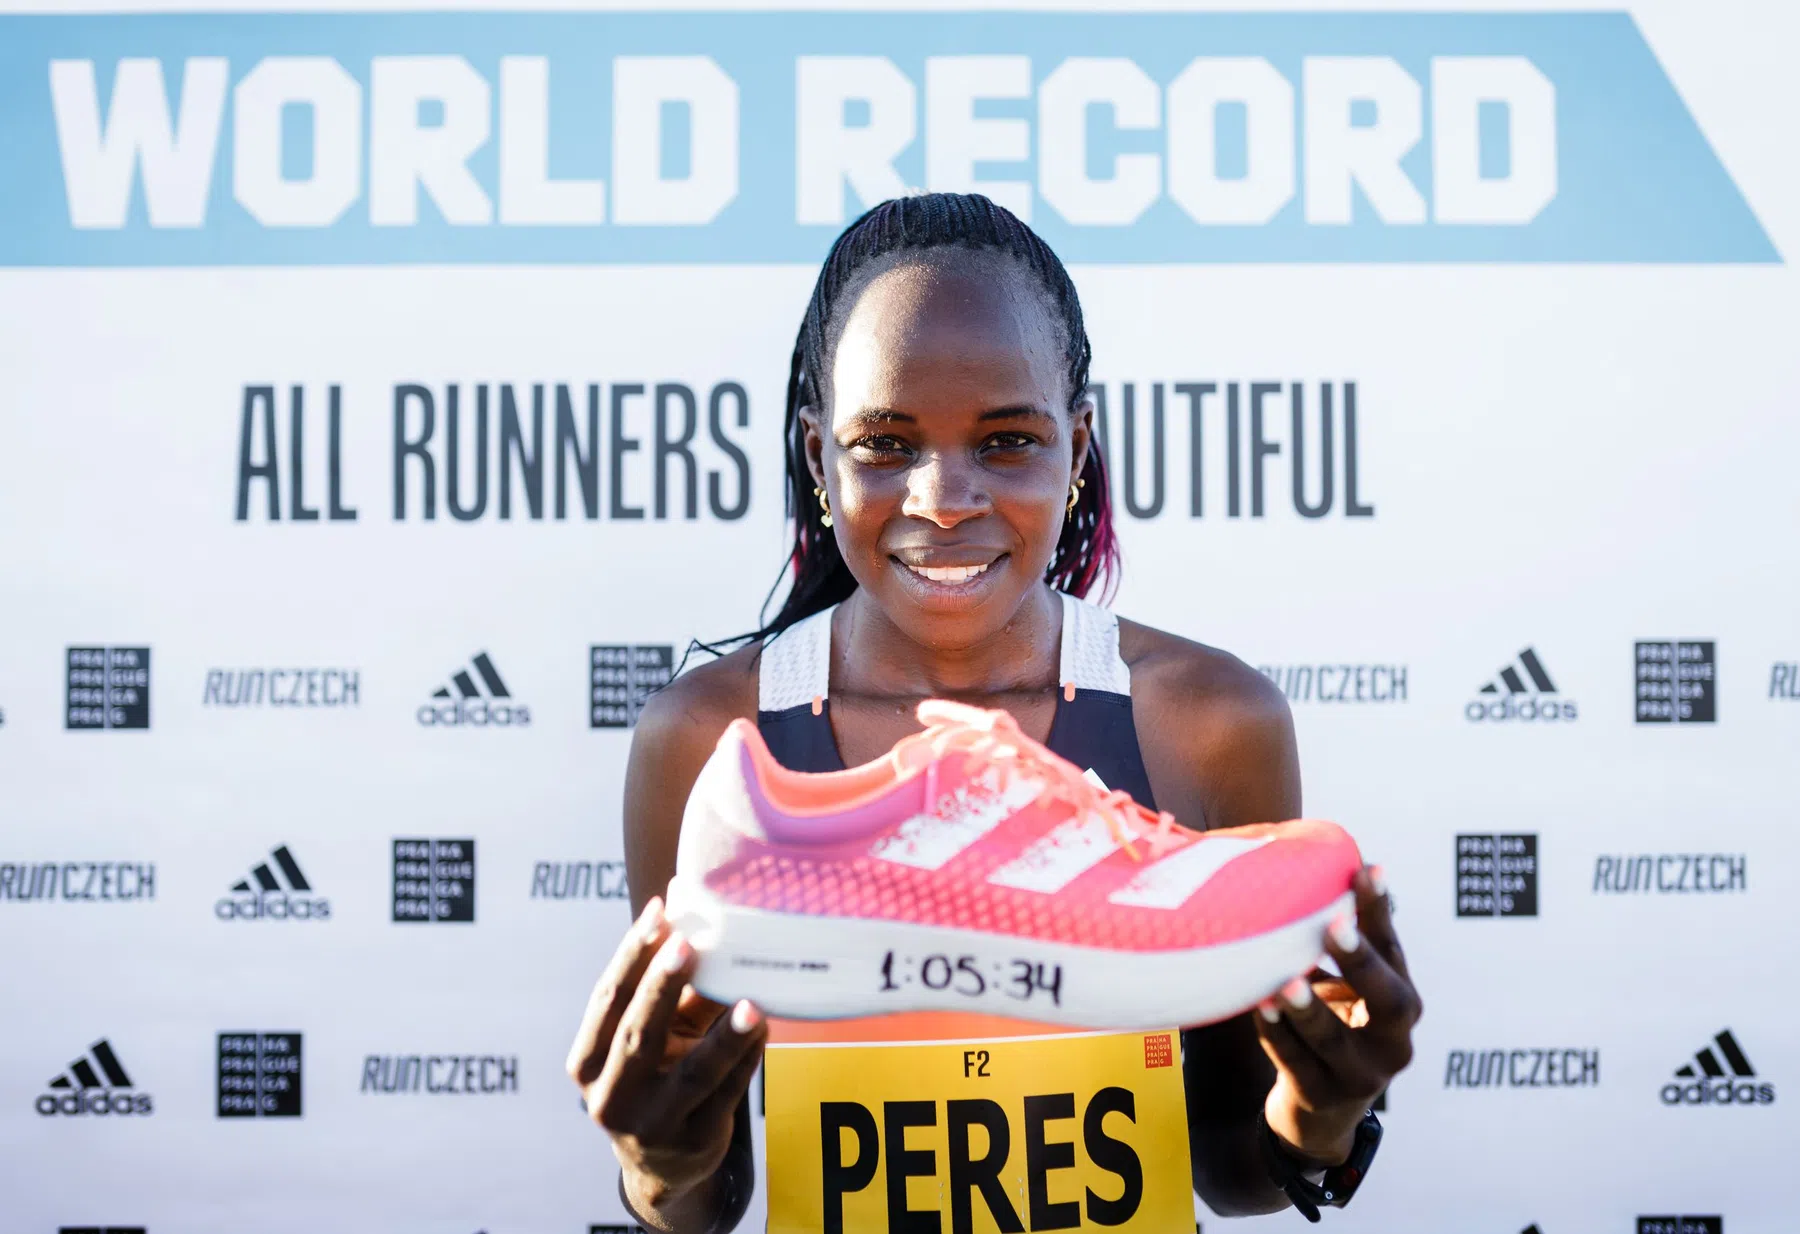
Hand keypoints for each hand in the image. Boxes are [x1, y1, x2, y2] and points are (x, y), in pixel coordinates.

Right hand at [567, 896, 767, 1223]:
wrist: (662, 1164)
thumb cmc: (655, 1076)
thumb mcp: (654, 1037)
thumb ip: (671, 991)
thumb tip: (701, 921)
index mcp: (588, 1063)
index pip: (606, 1001)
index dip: (631, 955)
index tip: (658, 913)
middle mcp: (610, 1098)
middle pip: (637, 1035)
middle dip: (661, 987)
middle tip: (688, 945)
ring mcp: (652, 1125)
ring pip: (692, 1074)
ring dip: (723, 1037)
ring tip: (749, 1003)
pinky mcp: (694, 1141)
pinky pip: (727, 1092)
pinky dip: (746, 1058)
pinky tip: (762, 1028)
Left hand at [1255, 865, 1419, 1164]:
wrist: (1321, 1108)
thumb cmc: (1334, 1024)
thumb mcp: (1348, 987)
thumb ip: (1341, 941)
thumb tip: (1316, 860)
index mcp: (1403, 1002)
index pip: (1393, 949)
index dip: (1380, 910)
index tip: (1367, 870)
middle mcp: (1394, 1041)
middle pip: (1389, 1000)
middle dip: (1360, 960)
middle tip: (1333, 925)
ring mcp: (1363, 1076)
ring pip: (1335, 1038)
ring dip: (1308, 1008)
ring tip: (1285, 980)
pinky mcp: (1323, 1097)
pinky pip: (1297, 1064)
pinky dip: (1278, 1036)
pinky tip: (1260, 1008)